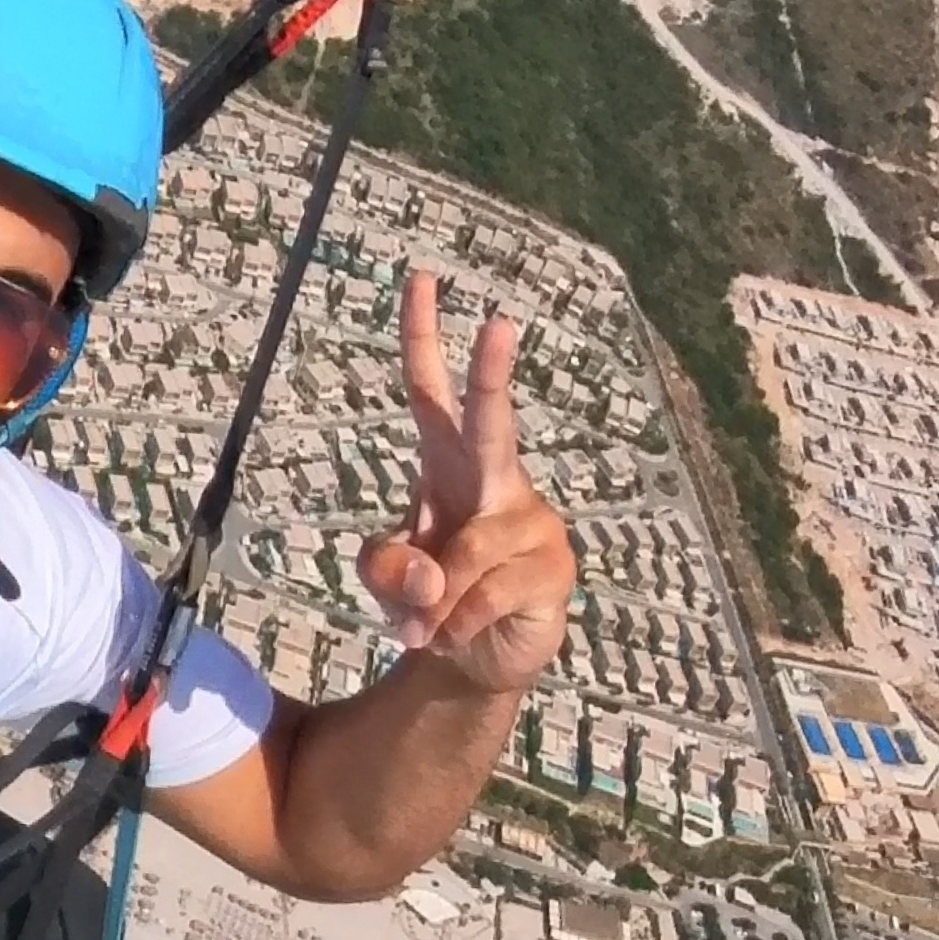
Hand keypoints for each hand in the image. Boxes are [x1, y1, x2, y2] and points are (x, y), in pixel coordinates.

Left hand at [355, 268, 578, 696]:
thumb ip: (386, 566)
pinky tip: (457, 635)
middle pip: (494, 422)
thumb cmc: (430, 599)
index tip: (421, 278)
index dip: (424, 338)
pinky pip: (487, 594)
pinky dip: (456, 624)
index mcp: (450, 464)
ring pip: (468, 552)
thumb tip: (429, 573)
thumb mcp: (384, 579)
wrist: (475, 660)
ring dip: (433, 602)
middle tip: (500, 323)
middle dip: (494, 375)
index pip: (432, 393)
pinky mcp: (554, 570)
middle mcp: (498, 480)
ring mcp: (532, 522)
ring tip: (428, 627)